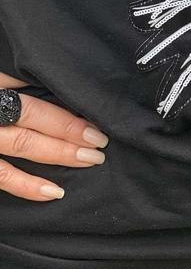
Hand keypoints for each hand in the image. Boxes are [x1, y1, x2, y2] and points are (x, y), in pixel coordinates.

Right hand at [0, 72, 108, 200]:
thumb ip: (11, 78)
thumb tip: (43, 76)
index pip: (34, 93)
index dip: (65, 107)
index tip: (96, 113)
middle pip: (33, 116)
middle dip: (70, 129)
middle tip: (102, 140)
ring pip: (23, 144)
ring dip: (60, 152)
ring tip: (91, 159)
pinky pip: (1, 176)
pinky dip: (27, 185)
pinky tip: (53, 191)